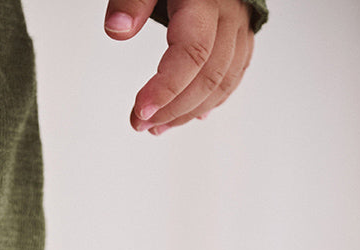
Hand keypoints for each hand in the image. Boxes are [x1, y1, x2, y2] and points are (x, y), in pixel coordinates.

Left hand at [104, 0, 254, 134]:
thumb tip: (117, 29)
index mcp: (205, 0)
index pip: (192, 53)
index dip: (166, 88)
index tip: (139, 112)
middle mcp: (229, 13)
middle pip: (208, 75)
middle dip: (172, 108)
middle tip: (139, 124)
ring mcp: (239, 25)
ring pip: (222, 81)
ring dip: (188, 111)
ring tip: (156, 127)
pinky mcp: (241, 33)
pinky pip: (233, 74)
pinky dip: (211, 100)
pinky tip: (190, 116)